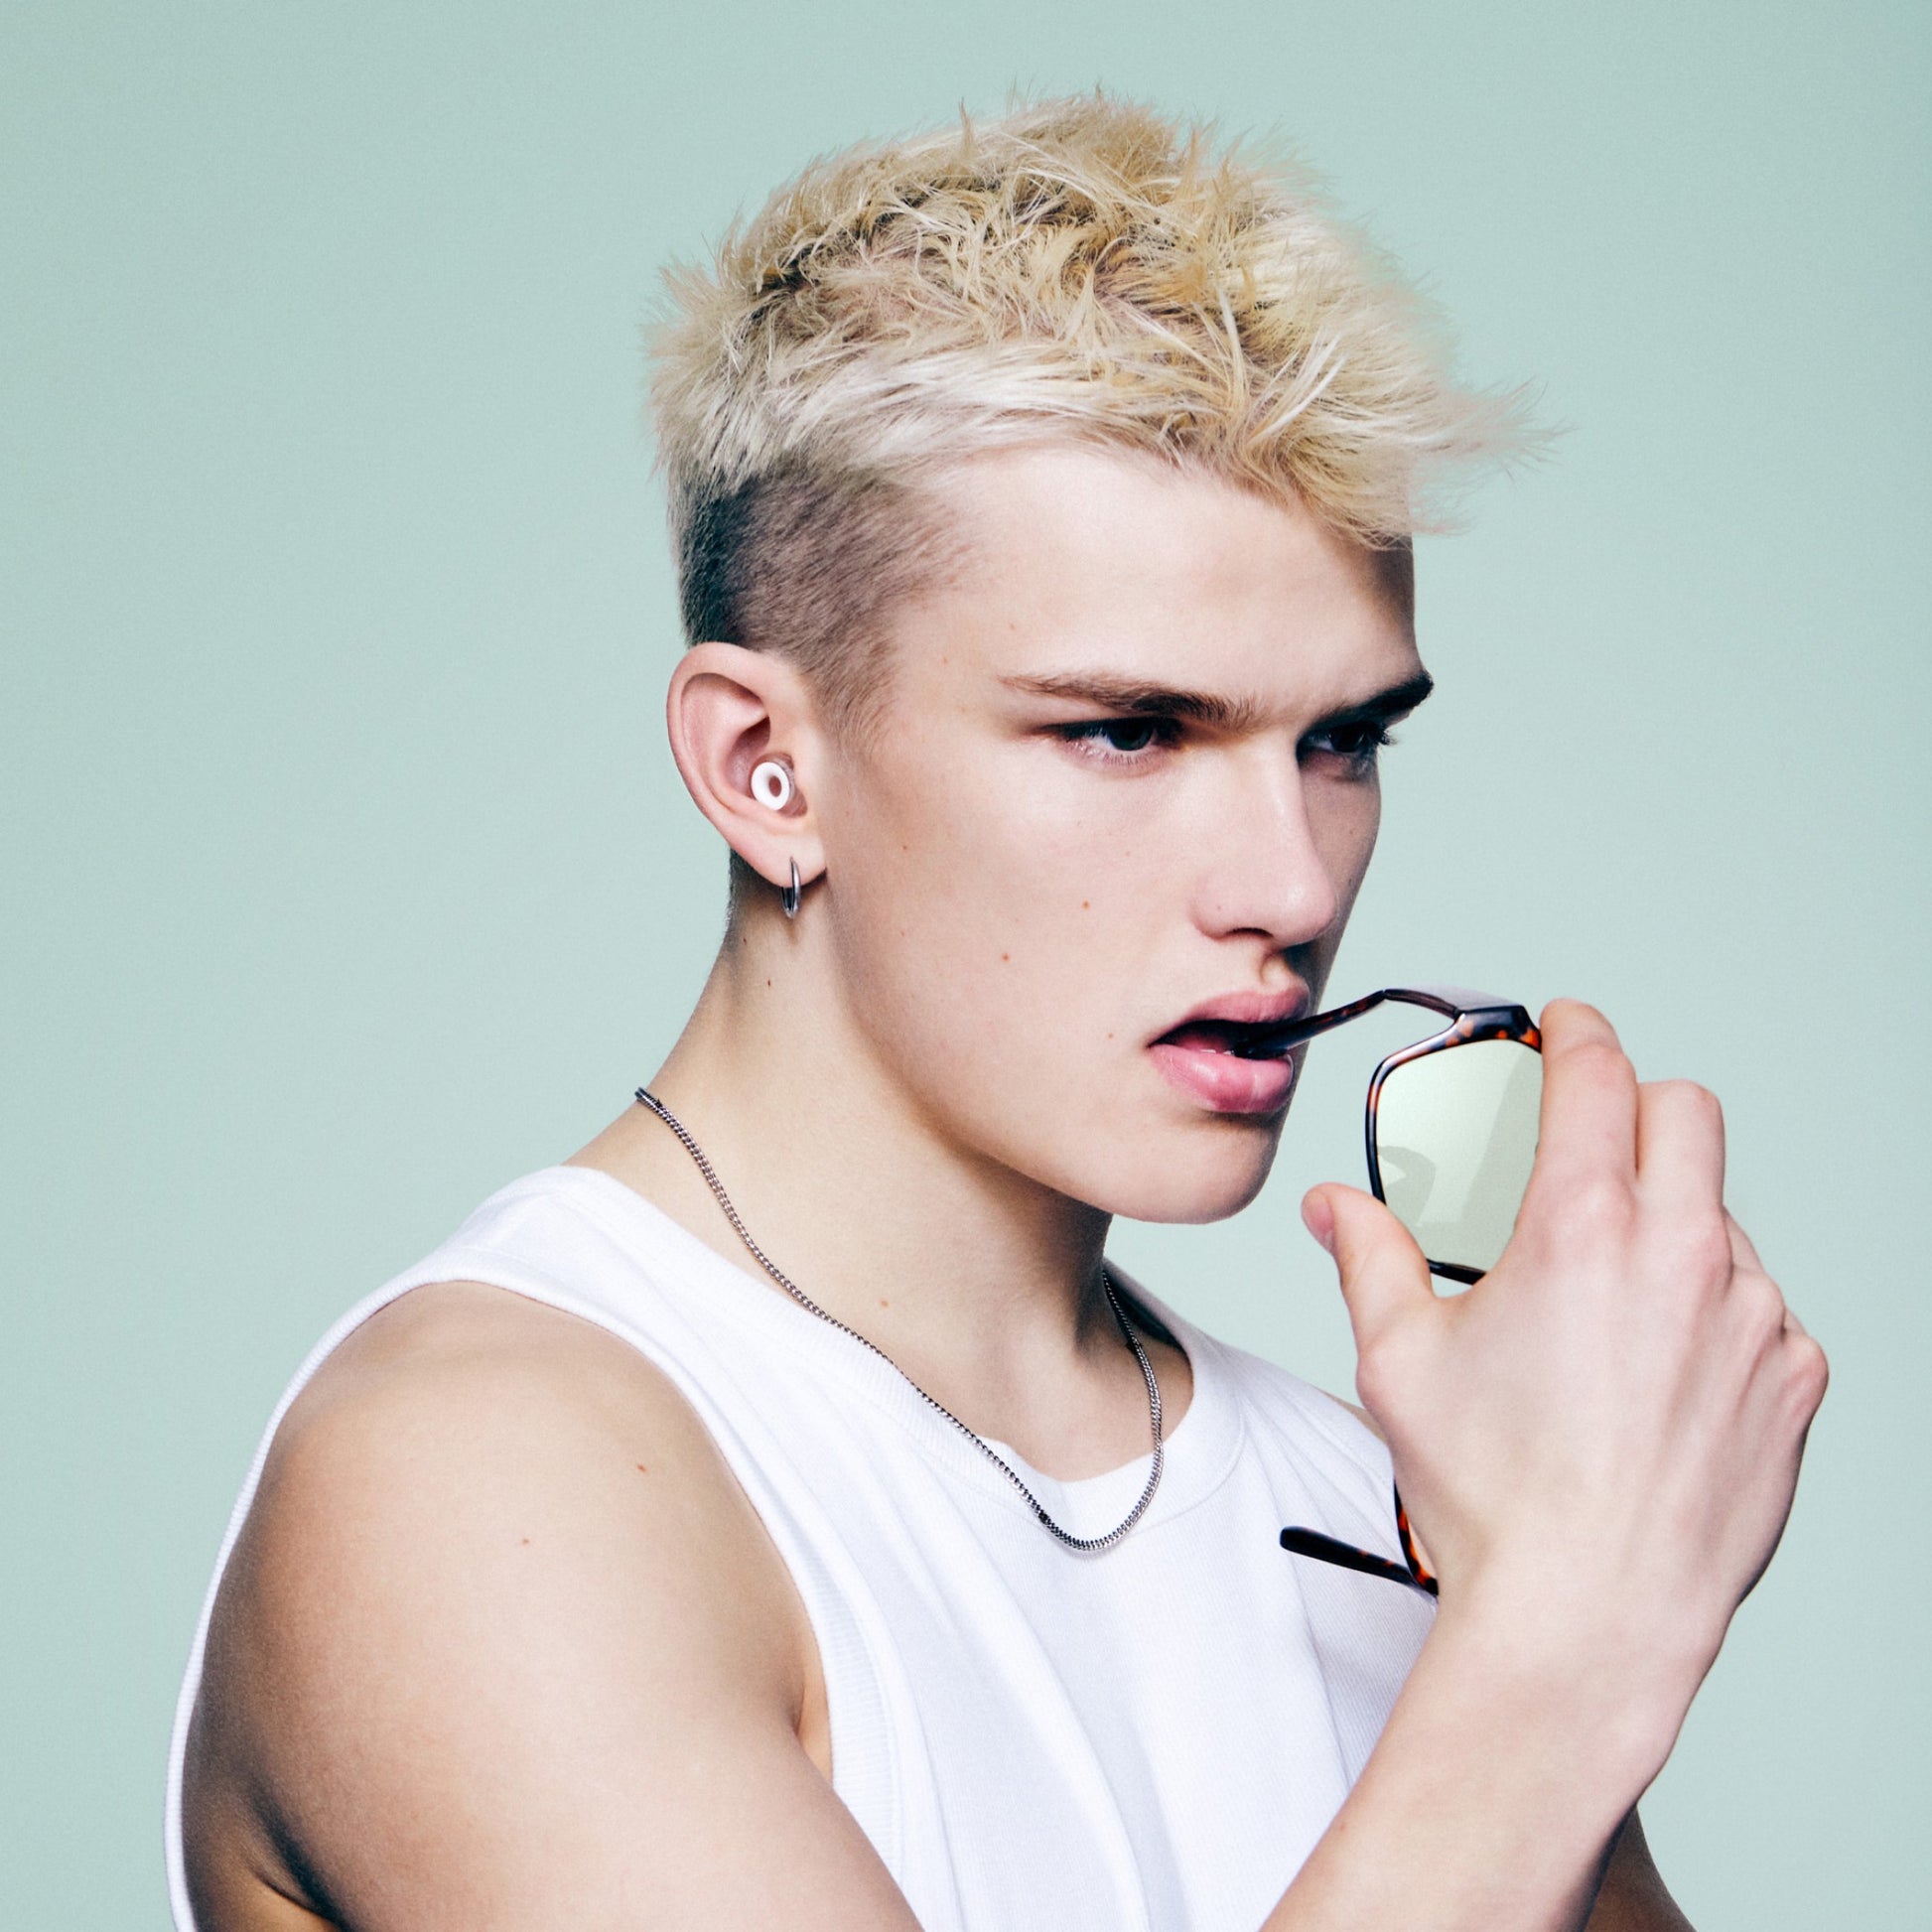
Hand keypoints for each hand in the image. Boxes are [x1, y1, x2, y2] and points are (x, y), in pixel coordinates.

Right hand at [1303, 999, 1826, 1750]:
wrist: (1590, 1616)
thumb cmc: (1495, 1496)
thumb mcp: (1401, 1359)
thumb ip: (1369, 1256)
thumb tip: (1334, 1207)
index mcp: (1581, 1227)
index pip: (1597, 1073)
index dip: (1576, 1032)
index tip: (1565, 1027)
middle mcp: (1685, 1253)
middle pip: (1685, 1112)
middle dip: (1635, 1103)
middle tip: (1590, 1138)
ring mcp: (1754, 1315)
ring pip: (1723, 1214)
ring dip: (1672, 1220)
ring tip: (1611, 1296)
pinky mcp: (1794, 1377)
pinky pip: (1761, 1304)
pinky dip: (1713, 1307)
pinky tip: (1658, 1366)